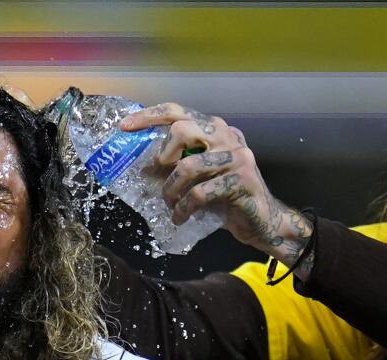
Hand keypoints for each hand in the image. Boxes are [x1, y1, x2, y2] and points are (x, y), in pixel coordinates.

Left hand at [119, 103, 311, 264]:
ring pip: (188, 166)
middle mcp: (227, 136)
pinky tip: (180, 218)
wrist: (261, 221)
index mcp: (214, 130)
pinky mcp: (241, 182)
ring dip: (171, 190)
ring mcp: (237, 157)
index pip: (179, 112)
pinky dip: (184, 208)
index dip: (150, 116)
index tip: (125, 127)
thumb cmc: (225, 198)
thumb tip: (142, 166)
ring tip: (170, 205)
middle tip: (159, 176)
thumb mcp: (199, 175)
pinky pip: (200, 193)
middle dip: (163, 156)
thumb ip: (178, 164)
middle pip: (183, 130)